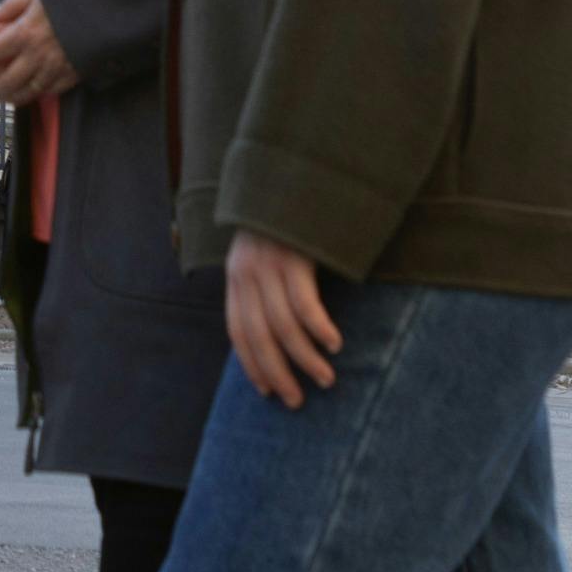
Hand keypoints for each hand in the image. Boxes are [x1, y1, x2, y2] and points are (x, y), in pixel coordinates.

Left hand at [0, 0, 78, 104]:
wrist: (106, 10)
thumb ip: (11, 5)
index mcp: (24, 34)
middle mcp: (36, 57)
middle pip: (3, 82)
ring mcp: (53, 70)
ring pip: (24, 93)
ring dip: (8, 94)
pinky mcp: (70, 77)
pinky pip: (47, 93)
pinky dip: (34, 93)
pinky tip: (27, 89)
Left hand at [225, 231, 343, 407]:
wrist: (293, 171)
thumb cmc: (287, 222)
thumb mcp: (265, 253)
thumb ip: (267, 286)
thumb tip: (279, 330)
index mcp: (237, 276)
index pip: (238, 332)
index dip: (252, 365)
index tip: (269, 392)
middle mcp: (247, 273)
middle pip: (258, 336)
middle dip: (278, 372)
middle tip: (297, 401)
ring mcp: (269, 263)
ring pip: (282, 326)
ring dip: (304, 358)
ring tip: (325, 378)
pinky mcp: (293, 255)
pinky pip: (304, 302)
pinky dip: (318, 328)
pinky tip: (334, 343)